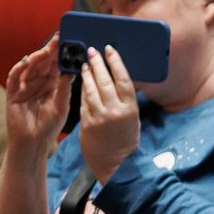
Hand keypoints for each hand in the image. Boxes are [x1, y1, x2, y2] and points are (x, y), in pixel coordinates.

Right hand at [2, 35, 72, 157]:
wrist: (33, 143)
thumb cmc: (48, 127)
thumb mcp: (61, 107)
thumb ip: (64, 90)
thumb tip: (71, 71)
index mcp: (51, 86)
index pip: (56, 66)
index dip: (61, 55)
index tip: (68, 42)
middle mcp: (38, 83)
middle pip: (43, 63)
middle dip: (50, 51)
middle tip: (57, 40)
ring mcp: (24, 86)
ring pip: (30, 67)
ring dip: (37, 58)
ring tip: (45, 50)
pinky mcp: (12, 92)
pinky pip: (14, 77)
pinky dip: (19, 68)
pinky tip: (26, 61)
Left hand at [78, 46, 139, 182]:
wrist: (114, 163)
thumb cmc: (125, 139)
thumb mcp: (132, 119)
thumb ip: (125, 100)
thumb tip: (118, 77)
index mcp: (130, 109)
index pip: (123, 80)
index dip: (116, 62)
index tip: (109, 50)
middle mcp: (115, 111)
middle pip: (105, 80)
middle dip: (98, 63)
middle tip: (92, 50)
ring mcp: (99, 116)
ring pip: (90, 88)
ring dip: (87, 73)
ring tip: (85, 63)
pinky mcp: (86, 121)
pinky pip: (83, 100)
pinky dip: (82, 88)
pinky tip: (81, 79)